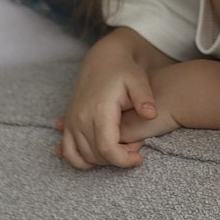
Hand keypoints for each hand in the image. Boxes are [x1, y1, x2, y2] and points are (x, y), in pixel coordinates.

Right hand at [56, 29, 172, 169]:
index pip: (108, 149)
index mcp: (99, 110)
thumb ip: (144, 98)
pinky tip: (98, 156)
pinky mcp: (68, 122)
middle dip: (117, 159)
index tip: (139, 158)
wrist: (103, 59)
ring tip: (121, 148)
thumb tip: (151, 115)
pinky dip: (81, 160)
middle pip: (97, 155)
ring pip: (83, 156)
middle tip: (135, 148)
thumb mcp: (138, 80)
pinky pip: (69, 151)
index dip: (124, 160)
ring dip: (103, 160)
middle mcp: (81, 118)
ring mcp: (72, 121)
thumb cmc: (124, 70)